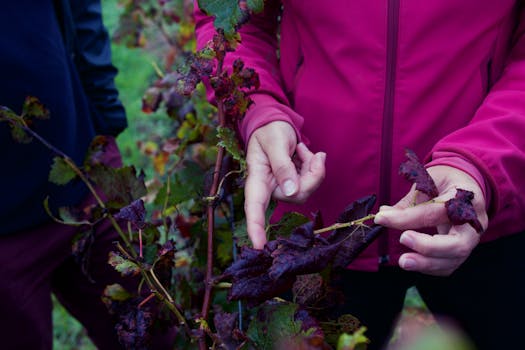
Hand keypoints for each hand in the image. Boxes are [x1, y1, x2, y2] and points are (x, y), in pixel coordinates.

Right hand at [244, 121, 325, 248]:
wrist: (274, 122)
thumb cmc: (269, 131)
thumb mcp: (275, 143)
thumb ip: (282, 166)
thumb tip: (291, 192)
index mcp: (257, 179)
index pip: (254, 207)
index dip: (256, 228)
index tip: (259, 246)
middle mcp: (270, 188)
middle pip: (296, 196)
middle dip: (312, 177)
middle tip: (314, 154)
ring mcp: (283, 187)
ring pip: (306, 190)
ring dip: (314, 170)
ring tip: (307, 151)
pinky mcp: (294, 183)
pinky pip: (311, 182)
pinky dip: (314, 166)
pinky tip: (307, 154)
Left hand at [374, 166, 488, 275]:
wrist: (466, 184)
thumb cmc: (444, 180)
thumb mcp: (427, 180)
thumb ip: (409, 200)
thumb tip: (384, 214)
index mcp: (465, 198)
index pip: (435, 212)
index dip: (407, 218)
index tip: (382, 218)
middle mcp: (474, 222)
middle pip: (457, 244)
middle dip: (428, 247)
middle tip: (403, 240)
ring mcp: (471, 239)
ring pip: (454, 259)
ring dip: (427, 264)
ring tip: (403, 261)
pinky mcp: (463, 250)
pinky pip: (448, 265)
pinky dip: (429, 267)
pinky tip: (413, 262)